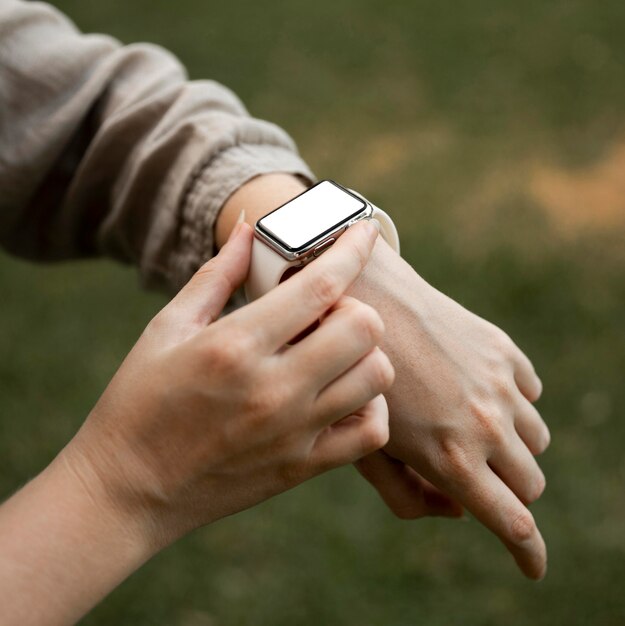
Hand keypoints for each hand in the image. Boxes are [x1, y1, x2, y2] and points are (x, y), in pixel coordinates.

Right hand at [62, 219, 394, 547]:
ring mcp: (294, 431)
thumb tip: (250, 228)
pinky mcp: (302, 466)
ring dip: (366, 353)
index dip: (352, 250)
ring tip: (335, 352)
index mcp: (235, 345)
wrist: (129, 490)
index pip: (320, 285)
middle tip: (328, 313)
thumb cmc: (140, 402)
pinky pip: (370, 433)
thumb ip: (216, 275)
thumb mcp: (167, 328)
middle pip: (364, 327)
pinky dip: (371, 407)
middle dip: (356, 305)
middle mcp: (273, 388)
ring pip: (376, 376)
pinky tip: (345, 395)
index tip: (363, 231)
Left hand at [349, 238, 549, 579]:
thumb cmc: (351, 380)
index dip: (526, 553)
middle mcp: (486, 424)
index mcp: (450, 458)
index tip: (531, 567)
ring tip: (471, 427)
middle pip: (530, 485)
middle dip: (509, 492)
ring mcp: (500, 384)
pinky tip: (475, 389)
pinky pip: (531, 393)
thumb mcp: (363, 449)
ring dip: (513, 446)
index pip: (512, 524)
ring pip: (536, 439)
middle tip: (476, 475)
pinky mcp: (502, 351)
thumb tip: (455, 509)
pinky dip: (513, 402)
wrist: (363, 302)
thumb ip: (407, 495)